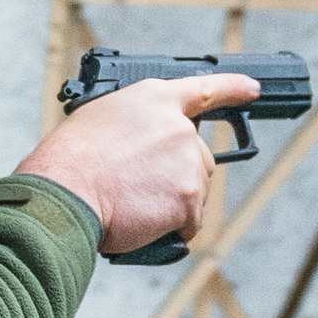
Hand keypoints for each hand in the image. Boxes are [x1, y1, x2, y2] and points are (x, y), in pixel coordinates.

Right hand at [15, 72, 257, 259]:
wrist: (64, 194)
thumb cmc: (67, 163)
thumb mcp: (99, 121)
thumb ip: (134, 126)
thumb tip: (144, 149)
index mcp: (154, 98)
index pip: (205, 88)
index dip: (233, 88)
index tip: (252, 89)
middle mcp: (179, 125)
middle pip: (199, 157)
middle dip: (177, 177)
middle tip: (139, 190)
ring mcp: (187, 161)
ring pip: (195, 191)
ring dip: (171, 205)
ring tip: (132, 206)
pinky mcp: (189, 196)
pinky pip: (190, 222)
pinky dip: (169, 230)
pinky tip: (141, 223)